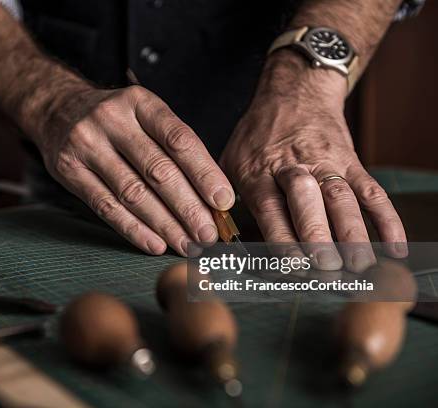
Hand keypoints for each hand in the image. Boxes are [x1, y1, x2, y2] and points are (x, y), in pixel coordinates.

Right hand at [30, 85, 234, 255]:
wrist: (57, 110)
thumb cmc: (115, 120)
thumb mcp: (145, 116)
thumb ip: (173, 149)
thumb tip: (211, 197)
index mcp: (140, 102)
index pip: (179, 140)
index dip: (204, 173)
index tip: (223, 201)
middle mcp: (112, 119)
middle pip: (157, 170)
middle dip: (188, 207)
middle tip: (208, 234)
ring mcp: (86, 144)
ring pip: (133, 193)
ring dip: (164, 224)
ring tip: (187, 244)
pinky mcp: (68, 170)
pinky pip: (106, 206)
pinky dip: (134, 229)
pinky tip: (155, 243)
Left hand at [220, 51, 406, 271]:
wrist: (293, 93)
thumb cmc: (257, 136)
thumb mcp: (230, 161)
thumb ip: (228, 198)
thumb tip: (224, 240)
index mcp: (258, 170)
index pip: (270, 207)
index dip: (281, 237)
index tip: (292, 265)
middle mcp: (293, 167)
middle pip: (308, 201)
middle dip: (318, 235)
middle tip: (326, 266)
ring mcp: (325, 163)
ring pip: (341, 198)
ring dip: (353, 233)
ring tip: (359, 264)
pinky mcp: (351, 162)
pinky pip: (371, 191)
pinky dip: (386, 219)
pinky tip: (392, 245)